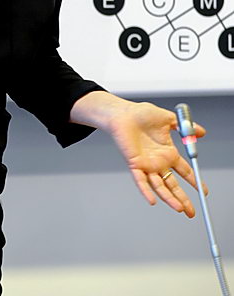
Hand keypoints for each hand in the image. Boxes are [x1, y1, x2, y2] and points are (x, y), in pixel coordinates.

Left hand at [106, 100, 205, 216]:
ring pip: (160, 186)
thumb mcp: (168, 119)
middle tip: (192, 211)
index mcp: (168, 152)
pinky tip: (153, 201)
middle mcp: (158, 162)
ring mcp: (146, 165)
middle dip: (183, 198)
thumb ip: (185, 127)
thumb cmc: (141, 114)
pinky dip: (146, 191)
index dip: (194, 181)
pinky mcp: (134, 164)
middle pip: (173, 185)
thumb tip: (200, 131)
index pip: (184, 171)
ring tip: (180, 208)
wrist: (122, 113)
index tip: (203, 191)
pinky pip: (140, 181)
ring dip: (169, 198)